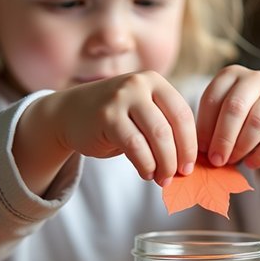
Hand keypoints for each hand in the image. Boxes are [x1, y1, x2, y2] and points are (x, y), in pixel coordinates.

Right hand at [13, 72, 196, 195]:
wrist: (69, 113)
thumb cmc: (115, 119)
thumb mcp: (143, 113)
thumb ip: (164, 128)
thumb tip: (188, 162)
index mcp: (155, 81)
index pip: (183, 114)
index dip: (190, 144)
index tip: (190, 166)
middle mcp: (139, 84)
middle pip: (170, 127)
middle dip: (177, 157)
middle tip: (177, 176)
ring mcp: (121, 98)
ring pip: (156, 137)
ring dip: (163, 163)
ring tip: (162, 178)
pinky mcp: (106, 117)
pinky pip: (135, 146)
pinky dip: (145, 164)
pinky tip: (146, 173)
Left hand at [196, 64, 259, 192]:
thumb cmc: (241, 120)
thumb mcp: (222, 116)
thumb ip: (209, 129)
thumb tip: (196, 153)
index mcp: (230, 75)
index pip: (212, 99)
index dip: (204, 127)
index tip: (201, 149)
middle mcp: (254, 79)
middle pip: (235, 107)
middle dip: (222, 138)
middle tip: (216, 160)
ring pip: (257, 122)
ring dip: (241, 147)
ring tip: (232, 161)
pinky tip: (251, 164)